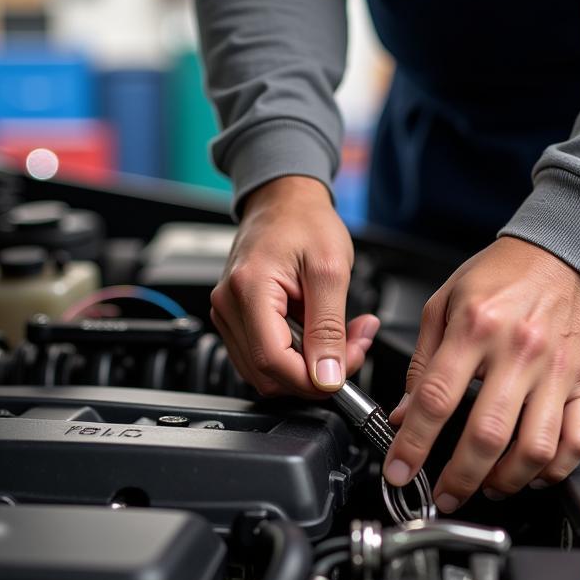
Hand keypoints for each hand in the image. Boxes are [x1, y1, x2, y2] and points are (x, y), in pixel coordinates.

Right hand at [210, 175, 379, 395]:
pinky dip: (295, 356)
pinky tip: (317, 335)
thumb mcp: (331, 271)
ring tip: (339, 336)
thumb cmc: (305, 221)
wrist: (284, 200)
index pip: (273, 362)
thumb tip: (327, 376)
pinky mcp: (235, 318)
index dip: (312, 379)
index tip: (344, 372)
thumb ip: (329, 329)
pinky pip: (263, 356)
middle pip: (267, 374)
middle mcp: (228, 305)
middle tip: (352, 347)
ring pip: (265, 372)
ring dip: (307, 367)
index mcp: (249, 289)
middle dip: (314, 374)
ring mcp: (227, 313)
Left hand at [385, 237, 579, 510]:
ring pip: (536, 448)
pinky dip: (555, 471)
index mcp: (475, 328)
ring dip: (506, 482)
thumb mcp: (443, 303)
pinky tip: (532, 475)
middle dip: (458, 478)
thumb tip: (403, 414)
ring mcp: (557, 371)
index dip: (412, 445)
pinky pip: (578, 440)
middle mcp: (518, 352)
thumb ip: (421, 361)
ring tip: (485, 488)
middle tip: (441, 495)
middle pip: (487, 435)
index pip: (436, 400)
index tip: (399, 470)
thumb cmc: (501, 274)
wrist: (564, 249)